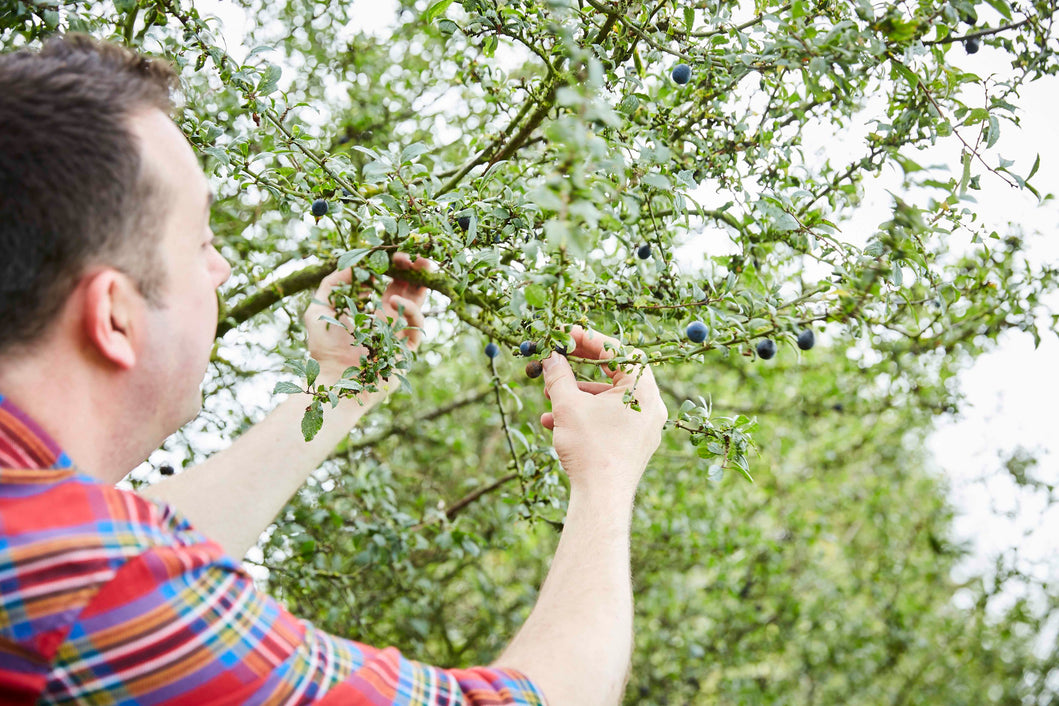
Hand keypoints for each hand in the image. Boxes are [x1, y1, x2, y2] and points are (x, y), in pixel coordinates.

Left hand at [305, 252, 430, 382]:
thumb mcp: (319, 309)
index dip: (396, 268)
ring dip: (420, 283)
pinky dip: (409, 309)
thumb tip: (353, 266)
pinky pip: (416, 325)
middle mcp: (391, 323)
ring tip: (418, 265)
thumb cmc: (323, 350)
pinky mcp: (407, 350)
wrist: (332, 381)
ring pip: (419, 304)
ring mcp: (400, 336)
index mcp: (375, 313)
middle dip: (414, 270)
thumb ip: (331, 284)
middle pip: (410, 291)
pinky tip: (394, 299)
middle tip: (414, 253)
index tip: (392, 253)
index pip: (394, 284)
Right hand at [539, 325, 667, 497]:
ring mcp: (645, 426)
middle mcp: (650, 405)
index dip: (590, 339)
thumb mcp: (568, 405)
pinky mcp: (635, 444)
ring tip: (550, 395)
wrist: (602, 498)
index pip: (618, 350)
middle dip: (582, 366)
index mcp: (642, 389)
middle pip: (616, 373)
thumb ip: (558, 375)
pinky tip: (554, 423)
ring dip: (578, 394)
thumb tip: (551, 357)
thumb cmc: (591, 449)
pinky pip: (611, 419)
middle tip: (560, 357)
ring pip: (610, 398)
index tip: (567, 334)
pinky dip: (586, 416)